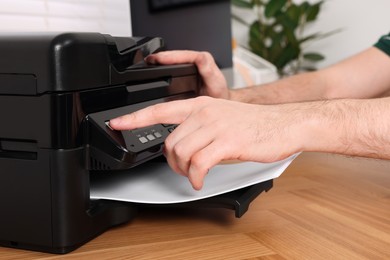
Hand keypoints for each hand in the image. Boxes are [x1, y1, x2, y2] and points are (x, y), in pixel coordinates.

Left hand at [110, 96, 302, 189]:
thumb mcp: (222, 118)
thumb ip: (200, 127)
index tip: (117, 123)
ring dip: (182, 170)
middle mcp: (205, 112)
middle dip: (171, 161)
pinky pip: (198, 164)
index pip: (160, 109)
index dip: (135, 118)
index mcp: (201, 104)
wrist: (284, 124)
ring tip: (193, 175)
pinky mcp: (227, 142)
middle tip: (182, 169)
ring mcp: (216, 126)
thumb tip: (182, 146)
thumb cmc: (255, 124)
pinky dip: (194, 178)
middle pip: (170, 141)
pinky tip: (199, 181)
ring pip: (181, 153)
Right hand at [146, 50, 229, 98]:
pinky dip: (162, 69)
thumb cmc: (219, 94)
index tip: (156, 59)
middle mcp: (195, 60)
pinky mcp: (184, 72)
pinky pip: (172, 68)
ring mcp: (189, 66)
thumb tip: (202, 59)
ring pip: (172, 61)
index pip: (183, 54)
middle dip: (159, 57)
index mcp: (202, 60)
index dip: (169, 56)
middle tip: (146, 61)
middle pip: (174, 55)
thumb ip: (209, 71)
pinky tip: (153, 72)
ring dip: (159, 62)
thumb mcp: (215, 83)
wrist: (220, 103)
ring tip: (147, 64)